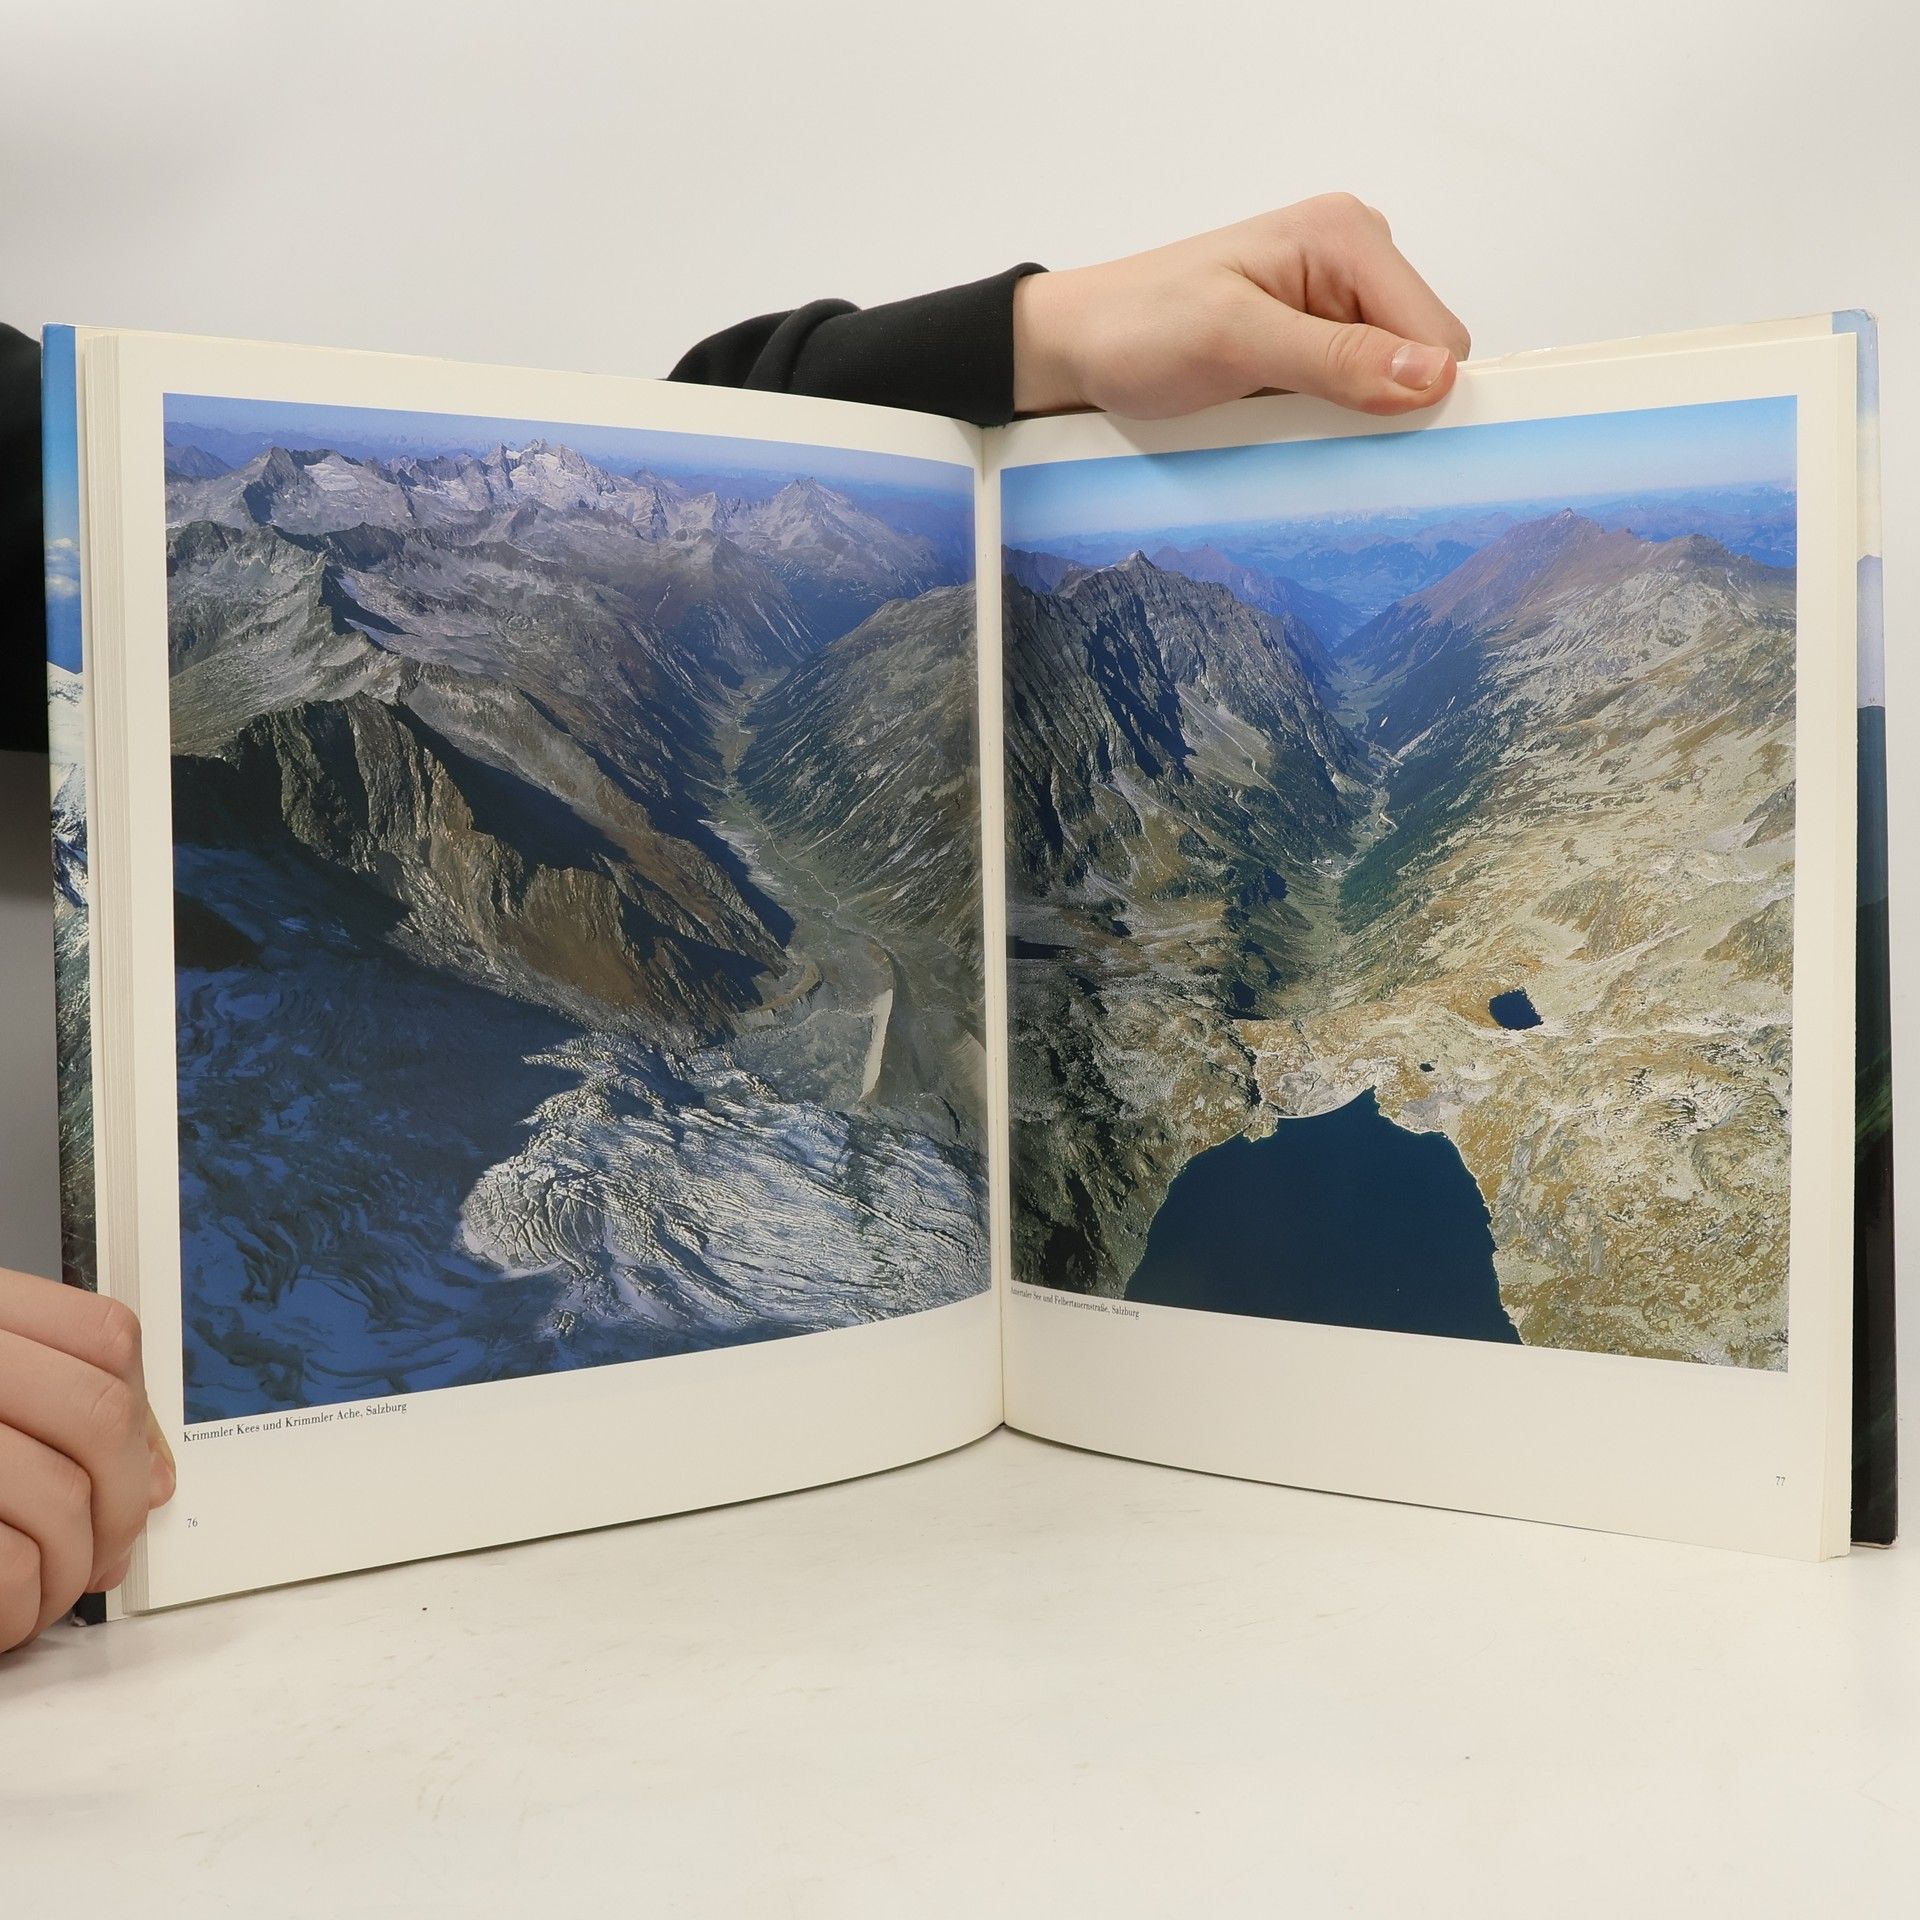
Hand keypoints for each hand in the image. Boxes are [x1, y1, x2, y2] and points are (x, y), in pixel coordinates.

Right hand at [0, 1270, 174, 1651]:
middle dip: (120, 1499)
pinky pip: (2, 1561)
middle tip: (104, 1549)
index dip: (140, 1411)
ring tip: (47, 1590)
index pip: (104, 1336)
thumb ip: (55, 1416)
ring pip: (58, 1495)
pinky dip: (17, 1604)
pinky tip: (5, 1615)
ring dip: (70, 1565)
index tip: (137, 1471)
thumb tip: (150, 1481)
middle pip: (97, 1414)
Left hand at [1013, 194, 1470, 419]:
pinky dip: (1322, 418)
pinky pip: (1350, 394)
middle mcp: (1354, 259)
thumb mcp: (1234, 340)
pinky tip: (1275, 417)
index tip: (1355, 427)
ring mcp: (1333, 303)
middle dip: (1377, 404)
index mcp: (1349, 237)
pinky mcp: (1310, 342)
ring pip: (1389, 385)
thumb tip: (1434, 375)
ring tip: (1275, 413)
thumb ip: (1334, 358)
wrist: (1078, 346)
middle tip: (1296, 417)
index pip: (1440, 335)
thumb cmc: (1139, 330)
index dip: (1415, 393)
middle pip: (1421, 361)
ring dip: (1345, 416)